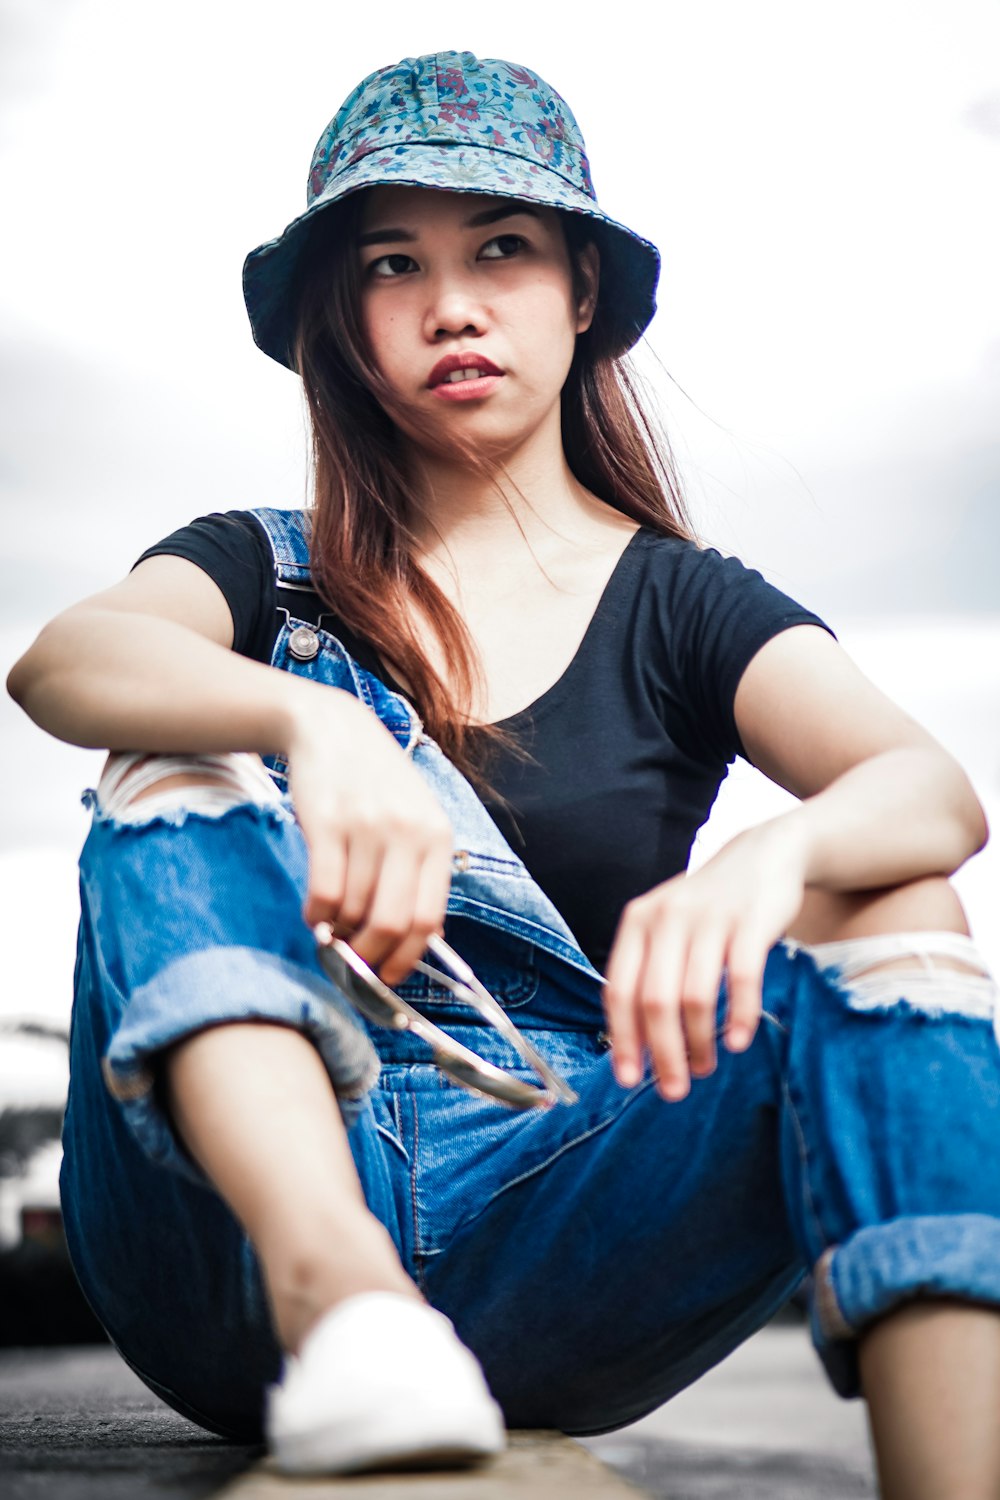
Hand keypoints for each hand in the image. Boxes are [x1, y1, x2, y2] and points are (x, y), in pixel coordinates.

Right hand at [286, 691, 453, 986]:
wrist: (334, 728)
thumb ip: (422, 872)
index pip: (428, 919)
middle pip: (391, 923)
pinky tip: (315, 913)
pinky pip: (323, 891)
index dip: (407, 958)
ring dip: (338, 933)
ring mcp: (367, 826)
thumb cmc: (377, 784)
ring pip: (353, 910)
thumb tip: (419, 940)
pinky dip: (316, 915)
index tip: (388, 975)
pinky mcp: (327, 822)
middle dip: (369, 955)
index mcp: (437, 837)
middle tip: (354, 962)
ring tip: (332, 931)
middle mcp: (407, 832)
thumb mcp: (416, 819)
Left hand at [602, 817, 809, 1099]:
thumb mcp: (668, 926)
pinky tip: (739, 1041)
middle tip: (673, 1089)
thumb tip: (637, 1043)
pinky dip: (739, 1017)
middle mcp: (667, 917)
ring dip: (699, 1043)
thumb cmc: (710, 906)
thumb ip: (650, 972)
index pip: (620, 991)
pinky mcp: (750, 922)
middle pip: (655, 1001)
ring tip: (705, 1066)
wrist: (765, 854)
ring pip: (695, 997)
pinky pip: (742, 979)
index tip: (629, 1079)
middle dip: (662, 1054)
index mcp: (638, 921)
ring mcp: (709, 918)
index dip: (623, 1040)